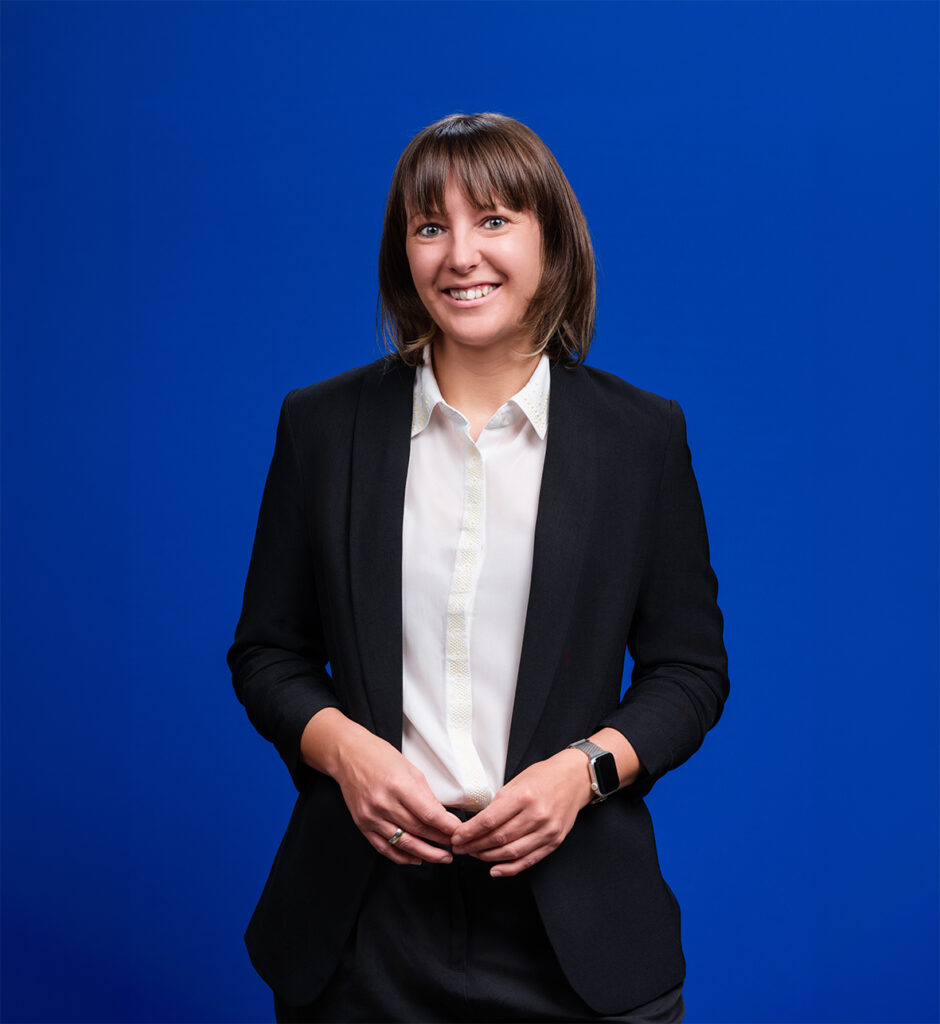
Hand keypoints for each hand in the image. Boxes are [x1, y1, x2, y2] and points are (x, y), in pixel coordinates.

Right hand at [301, 710, 460, 866]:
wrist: (349, 756)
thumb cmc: (381, 757)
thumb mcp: (410, 770)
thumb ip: (425, 795)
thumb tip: (442, 817)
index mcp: (399, 785)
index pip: (429, 814)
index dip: (447, 827)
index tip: (460, 832)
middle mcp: (384, 803)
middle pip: (418, 830)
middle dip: (441, 841)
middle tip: (457, 847)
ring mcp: (371, 816)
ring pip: (404, 843)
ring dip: (426, 853)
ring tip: (442, 857)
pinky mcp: (363, 825)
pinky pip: (385, 848)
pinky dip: (402, 857)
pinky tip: (417, 858)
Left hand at [449, 748, 591, 876]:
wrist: (574, 778)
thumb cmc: (543, 776)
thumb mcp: (516, 782)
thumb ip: (499, 803)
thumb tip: (476, 824)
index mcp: (523, 796)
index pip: (489, 820)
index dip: (469, 832)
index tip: (456, 837)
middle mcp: (536, 815)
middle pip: (498, 838)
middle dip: (474, 846)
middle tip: (460, 848)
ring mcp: (547, 830)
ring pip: (511, 852)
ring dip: (488, 857)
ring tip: (474, 854)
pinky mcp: (554, 841)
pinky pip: (528, 860)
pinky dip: (509, 868)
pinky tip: (495, 868)